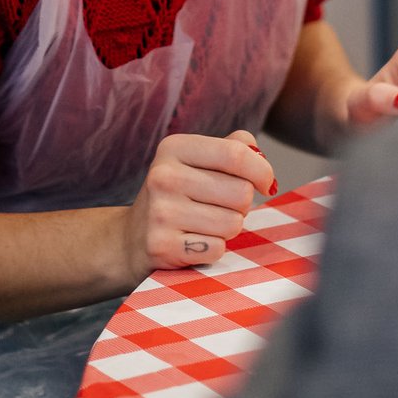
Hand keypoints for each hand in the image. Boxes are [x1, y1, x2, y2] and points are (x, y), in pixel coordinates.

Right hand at [121, 131, 278, 279]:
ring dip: (228, 229)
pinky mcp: (162, 246)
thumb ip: (232, 149)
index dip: (262, 171)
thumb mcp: (196, 162)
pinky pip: (217, 249)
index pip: (236, 153)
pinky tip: (194, 242)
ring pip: (233, 223)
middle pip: (241, 192)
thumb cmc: (178, 195)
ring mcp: (161, 212)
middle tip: (221, 207)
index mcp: (174, 148)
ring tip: (205, 224)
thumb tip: (260, 158)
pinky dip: (213, 249)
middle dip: (241, 205)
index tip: (265, 183)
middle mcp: (163, 176)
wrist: (132, 238)